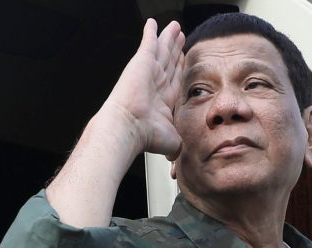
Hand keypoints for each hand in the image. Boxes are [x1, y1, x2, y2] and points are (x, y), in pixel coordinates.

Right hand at [103, 19, 184, 158]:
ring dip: (168, 39)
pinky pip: (149, 42)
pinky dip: (151, 32)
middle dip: (174, 50)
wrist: (128, 127)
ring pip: (162, 50)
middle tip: (180, 38)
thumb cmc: (145, 136)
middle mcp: (155, 84)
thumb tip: (177, 161)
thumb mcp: (172, 141)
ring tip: (175, 27)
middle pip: (169, 62)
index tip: (184, 60)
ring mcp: (148, 72)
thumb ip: (178, 146)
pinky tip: (153, 23)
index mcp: (162, 101)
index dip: (180, 69)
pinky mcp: (142, 62)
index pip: (174, 80)